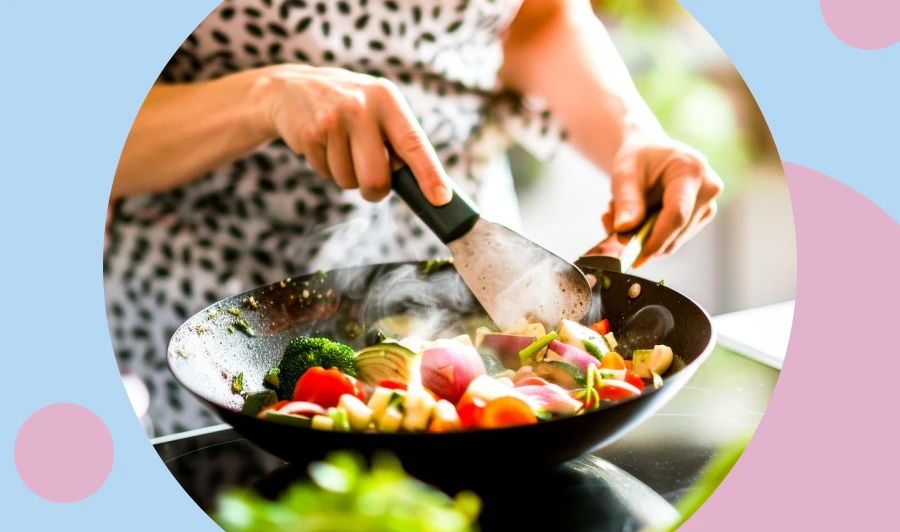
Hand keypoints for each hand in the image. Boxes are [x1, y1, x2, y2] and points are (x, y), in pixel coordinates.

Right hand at [251, 65, 451, 204]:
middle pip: (377, 177)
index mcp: (387, 98)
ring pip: (349, 181)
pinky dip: (325, 168)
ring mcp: (332, 119)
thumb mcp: (378, 108)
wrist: (290, 87)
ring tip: (339, 148)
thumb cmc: (348, 107)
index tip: (441, 199)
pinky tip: (322, 144)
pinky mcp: (309, 133)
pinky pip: (325, 173)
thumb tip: (429, 186)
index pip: (414, 143)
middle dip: (375, 191)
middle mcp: (361, 105)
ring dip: (346, 176)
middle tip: (371, 186)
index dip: (429, 174)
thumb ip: (400, 140)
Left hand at [599, 134, 723, 266]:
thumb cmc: (638, 158)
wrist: (650, 152)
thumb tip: (624, 229)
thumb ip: (626, 201)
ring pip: (675, 240)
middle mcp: (708, 188)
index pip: (677, 214)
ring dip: (645, 237)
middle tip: (611, 223)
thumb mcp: (625, 173)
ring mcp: (708, 205)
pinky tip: (637, 218)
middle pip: (677, 230)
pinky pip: (674, 239)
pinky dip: (651, 236)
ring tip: (623, 214)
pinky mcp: (701, 218)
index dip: (656, 238)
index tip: (636, 254)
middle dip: (644, 237)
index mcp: (691, 170)